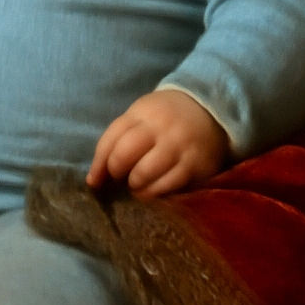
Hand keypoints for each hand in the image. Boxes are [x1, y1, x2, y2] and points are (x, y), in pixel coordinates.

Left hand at [87, 89, 229, 198]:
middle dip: (116, 173)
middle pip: (123, 155)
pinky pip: (166, 187)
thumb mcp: (142, 117)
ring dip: (135, 186)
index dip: (99, 163)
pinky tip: (155, 190)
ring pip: (143, 175)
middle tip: (121, 179)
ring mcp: (178, 146)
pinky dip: (155, 194)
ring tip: (138, 185)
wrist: (211, 110)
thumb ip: (118, 140)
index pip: (111, 138)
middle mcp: (159, 127)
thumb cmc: (167, 118)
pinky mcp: (195, 165)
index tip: (95, 181)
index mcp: (142, 112)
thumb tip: (93, 180)